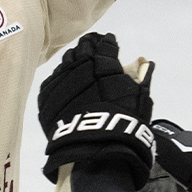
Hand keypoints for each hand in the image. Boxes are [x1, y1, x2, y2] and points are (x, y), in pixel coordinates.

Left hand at [39, 33, 155, 183]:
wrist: (95, 150)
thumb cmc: (124, 124)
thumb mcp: (140, 100)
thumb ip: (141, 79)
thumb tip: (145, 64)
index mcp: (104, 64)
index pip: (105, 44)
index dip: (108, 42)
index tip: (109, 42)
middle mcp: (80, 67)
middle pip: (82, 49)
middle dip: (89, 46)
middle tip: (93, 48)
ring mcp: (61, 81)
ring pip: (65, 63)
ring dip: (73, 61)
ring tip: (78, 65)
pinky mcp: (47, 98)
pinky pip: (52, 81)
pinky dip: (60, 79)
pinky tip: (64, 82)